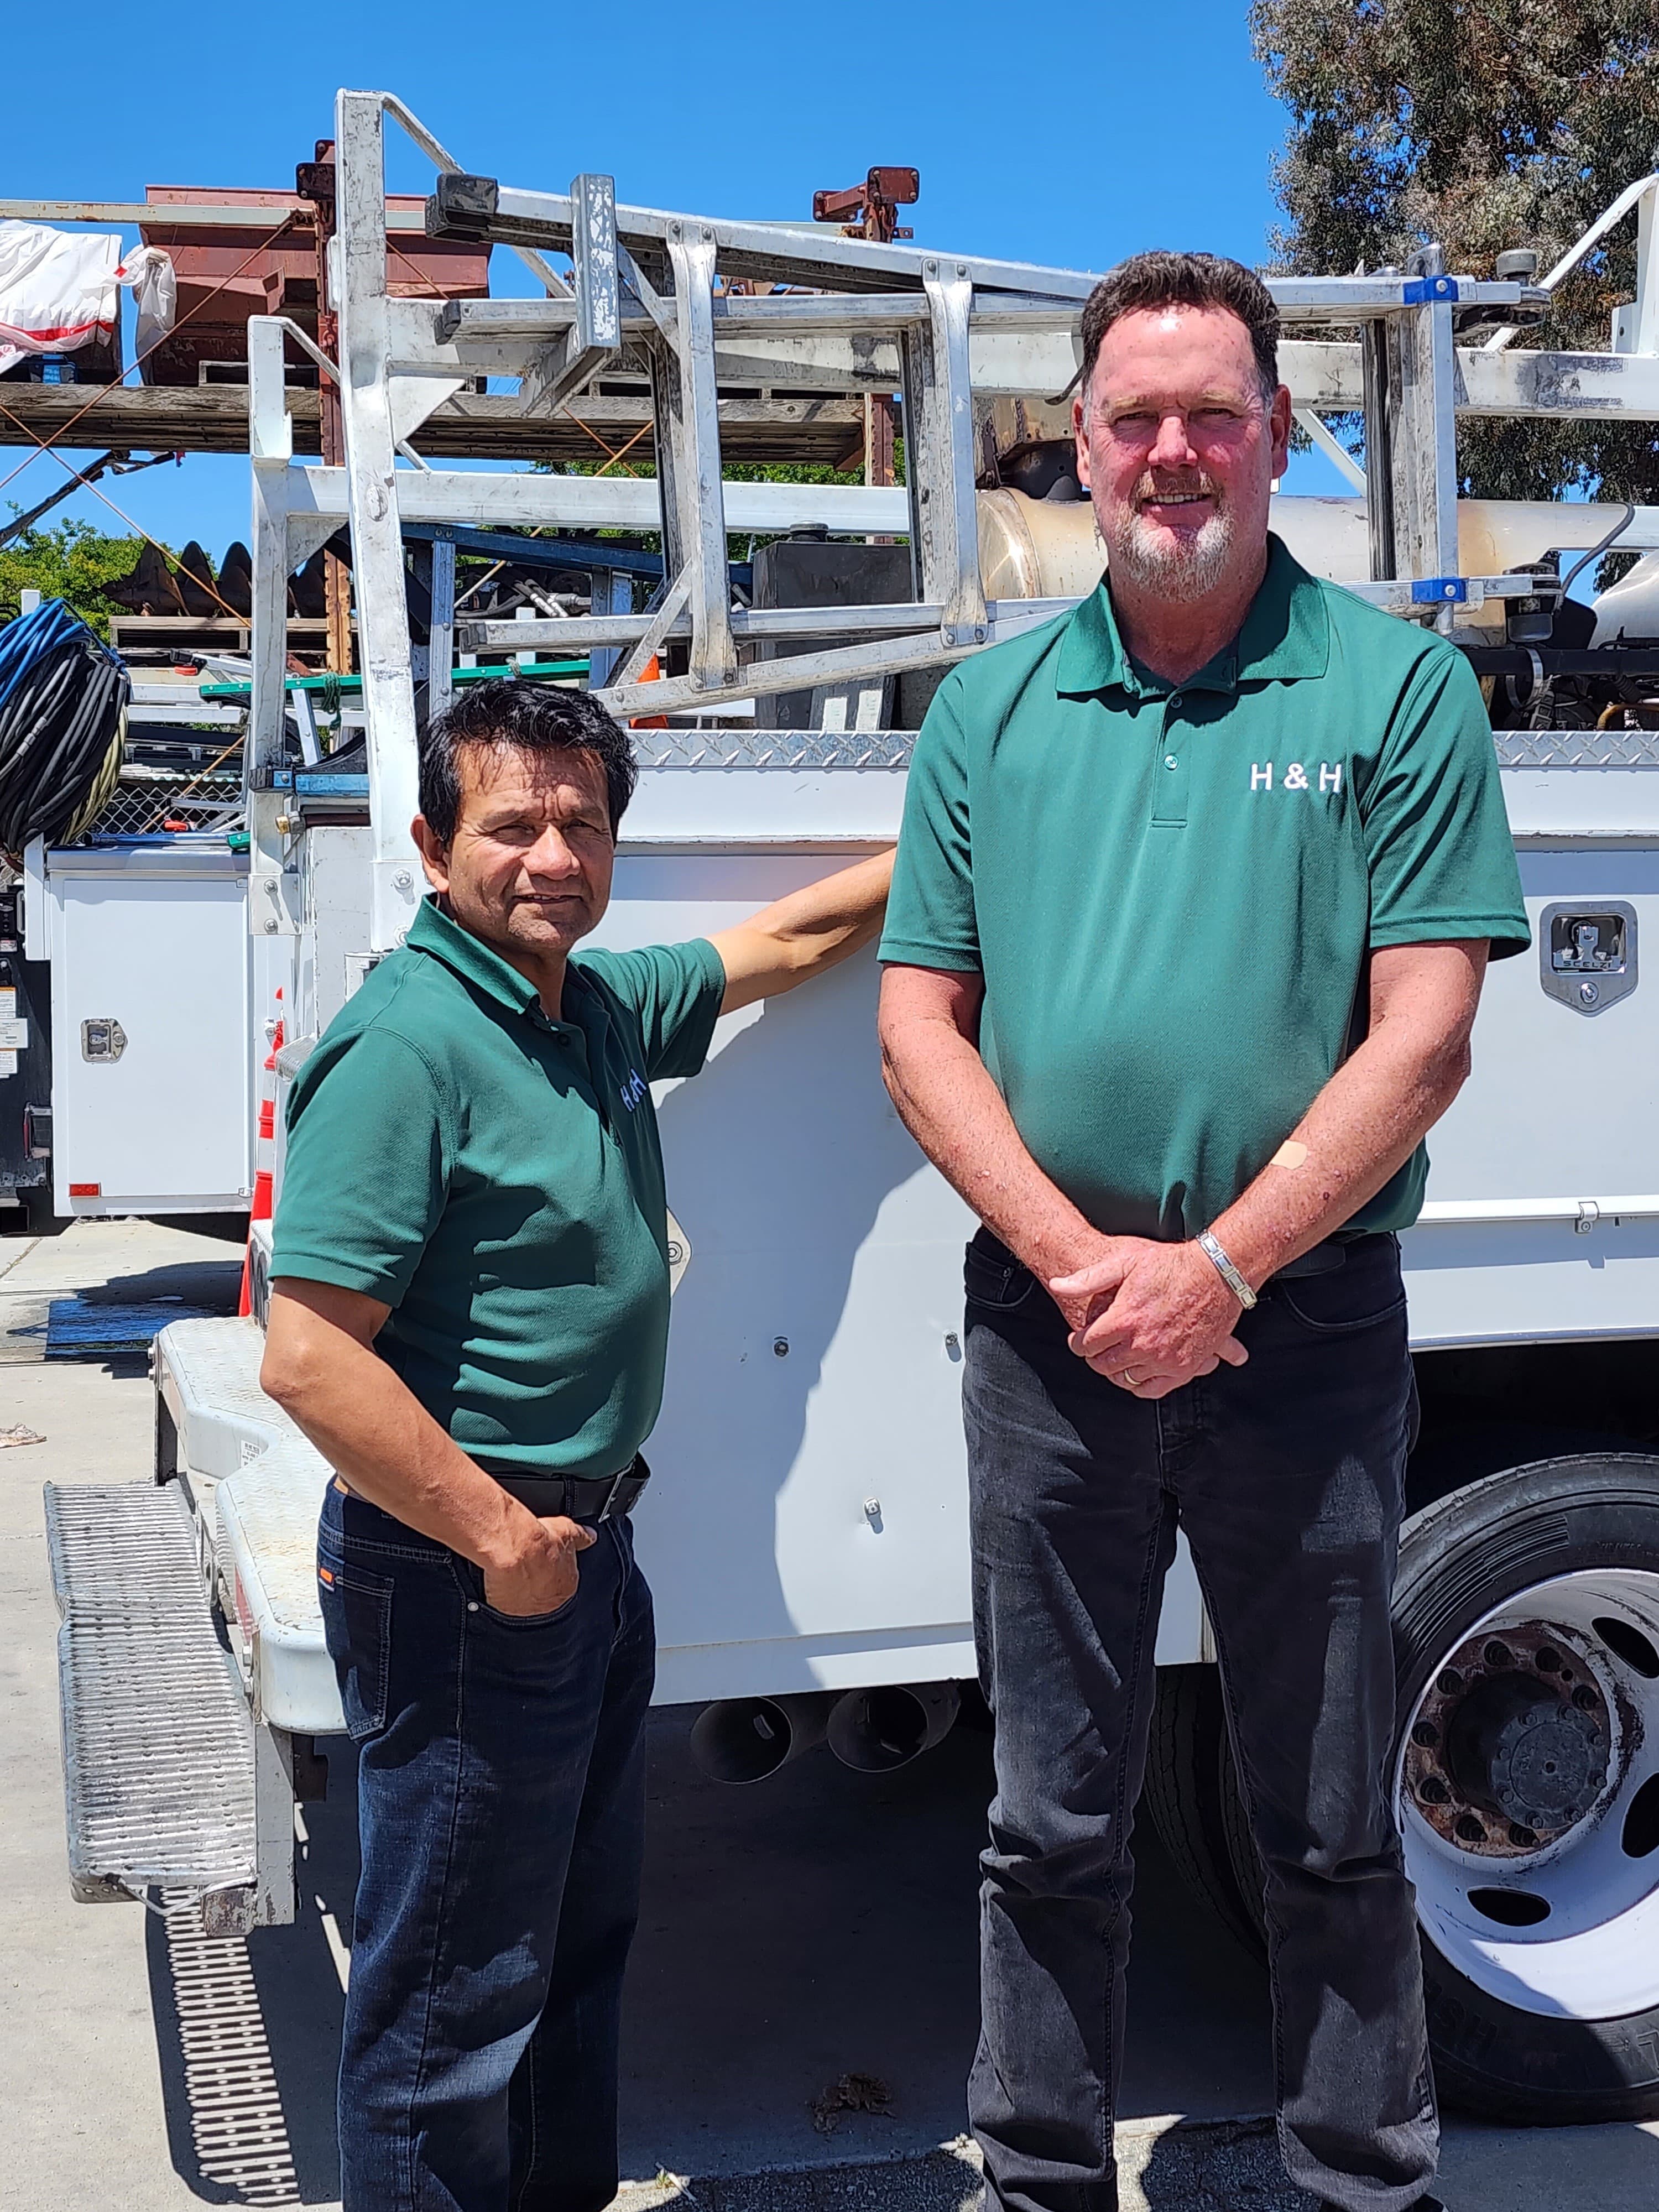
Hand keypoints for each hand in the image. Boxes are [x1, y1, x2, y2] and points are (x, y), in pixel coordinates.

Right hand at [481, 1514, 596, 1615]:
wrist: (514, 1550)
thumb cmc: (540, 1541)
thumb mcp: (568, 1531)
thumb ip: (581, 1537)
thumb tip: (591, 1536)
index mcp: (567, 1587)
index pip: (562, 1582)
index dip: (551, 1569)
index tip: (543, 1559)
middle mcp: (550, 1603)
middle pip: (544, 1593)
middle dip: (537, 1581)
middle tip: (527, 1563)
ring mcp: (527, 1609)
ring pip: (523, 1599)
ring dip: (518, 1588)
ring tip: (512, 1569)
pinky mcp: (506, 1610)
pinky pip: (504, 1602)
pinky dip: (501, 1592)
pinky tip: (500, 1577)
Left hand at [1047, 1237, 1249, 1398]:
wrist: (1217, 1274)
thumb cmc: (1171, 1265)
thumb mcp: (1125, 1262)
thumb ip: (1088, 1278)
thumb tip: (1057, 1285)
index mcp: (1124, 1319)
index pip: (1086, 1345)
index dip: (1078, 1343)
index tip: (1079, 1340)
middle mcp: (1142, 1344)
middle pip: (1104, 1365)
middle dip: (1094, 1359)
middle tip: (1095, 1351)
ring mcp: (1165, 1359)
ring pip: (1126, 1379)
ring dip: (1116, 1371)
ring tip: (1115, 1359)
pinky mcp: (1185, 1367)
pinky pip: (1154, 1389)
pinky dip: (1140, 1385)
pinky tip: (1137, 1372)